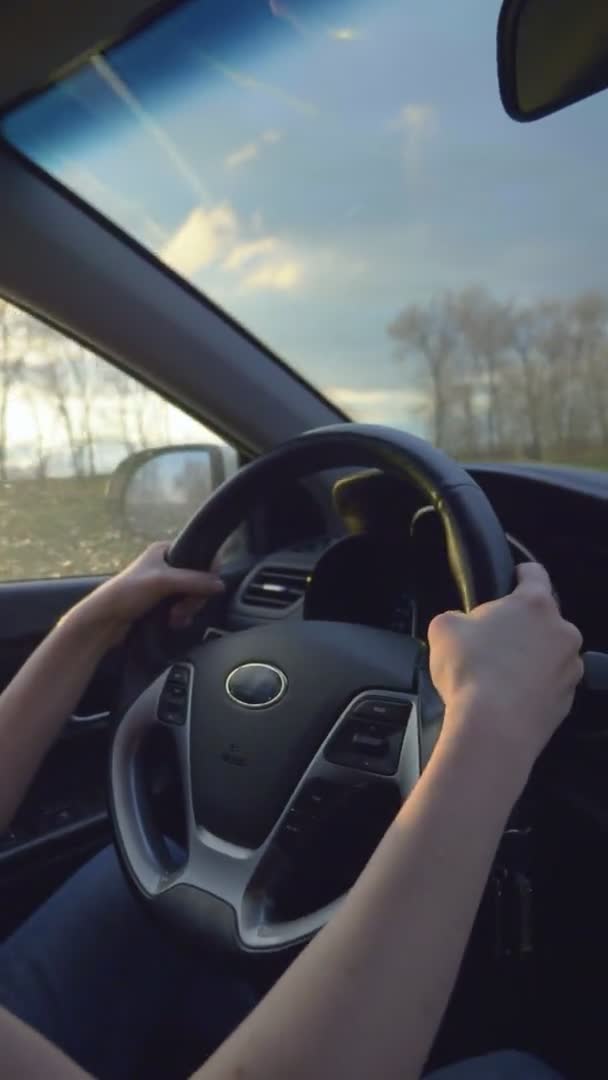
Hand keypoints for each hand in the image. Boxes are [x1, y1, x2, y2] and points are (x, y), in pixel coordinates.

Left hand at [69, 542, 224, 642]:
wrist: (104, 621)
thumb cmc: (127, 593)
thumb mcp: (162, 582)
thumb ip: (193, 580)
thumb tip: (221, 584)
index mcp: (165, 550)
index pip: (201, 555)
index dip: (207, 572)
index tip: (203, 588)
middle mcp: (166, 565)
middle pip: (199, 579)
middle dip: (194, 597)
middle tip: (182, 608)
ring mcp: (164, 585)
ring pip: (193, 596)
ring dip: (187, 609)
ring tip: (174, 618)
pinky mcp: (162, 604)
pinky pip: (184, 608)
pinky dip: (182, 617)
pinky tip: (173, 622)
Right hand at [428, 562, 582, 763]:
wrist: (493, 730)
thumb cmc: (470, 671)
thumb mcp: (443, 628)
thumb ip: (456, 616)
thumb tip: (461, 624)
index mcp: (534, 604)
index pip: (534, 573)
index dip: (519, 573)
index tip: (512, 578)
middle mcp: (562, 631)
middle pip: (542, 619)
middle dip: (520, 626)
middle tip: (491, 642)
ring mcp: (570, 668)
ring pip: (549, 653)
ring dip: (530, 658)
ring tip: (498, 676)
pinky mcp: (569, 700)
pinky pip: (550, 684)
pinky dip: (533, 687)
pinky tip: (508, 698)